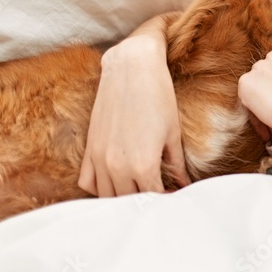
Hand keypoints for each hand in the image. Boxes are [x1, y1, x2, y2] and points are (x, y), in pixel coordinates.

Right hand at [78, 16, 190, 195]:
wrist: (132, 68)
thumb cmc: (158, 97)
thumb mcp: (172, 133)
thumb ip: (176, 164)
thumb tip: (184, 184)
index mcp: (143, 165)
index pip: (153, 197)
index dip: (166, 200)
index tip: (174, 198)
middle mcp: (118, 167)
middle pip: (129, 202)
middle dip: (145, 202)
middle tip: (158, 195)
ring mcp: (100, 159)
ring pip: (107, 196)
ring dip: (122, 199)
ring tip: (139, 191)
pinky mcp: (90, 148)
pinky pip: (88, 181)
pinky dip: (100, 188)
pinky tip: (116, 181)